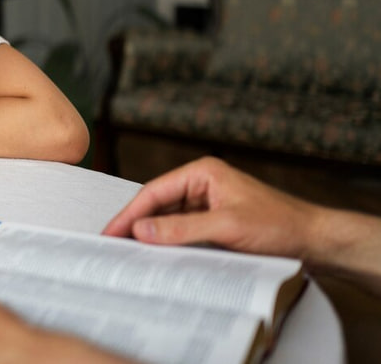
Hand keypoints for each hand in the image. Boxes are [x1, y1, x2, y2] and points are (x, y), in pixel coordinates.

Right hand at [102, 156, 317, 259]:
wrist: (316, 241)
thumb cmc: (280, 225)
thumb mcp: (226, 227)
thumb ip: (181, 228)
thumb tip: (140, 230)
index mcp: (203, 172)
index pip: (154, 191)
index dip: (129, 214)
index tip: (110, 232)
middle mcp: (203, 184)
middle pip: (158, 204)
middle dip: (136, 224)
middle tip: (112, 244)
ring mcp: (209, 203)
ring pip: (169, 219)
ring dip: (152, 235)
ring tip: (130, 252)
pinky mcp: (216, 221)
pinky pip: (184, 230)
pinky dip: (170, 242)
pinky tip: (159, 255)